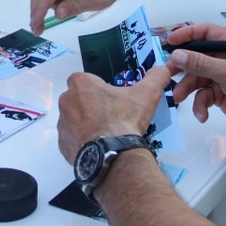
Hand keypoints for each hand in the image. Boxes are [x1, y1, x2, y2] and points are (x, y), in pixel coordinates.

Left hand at [57, 66, 171, 160]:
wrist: (113, 156)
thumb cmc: (124, 120)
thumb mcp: (146, 94)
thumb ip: (156, 77)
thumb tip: (163, 69)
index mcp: (81, 84)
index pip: (83, 79)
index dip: (96, 87)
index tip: (110, 98)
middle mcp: (66, 102)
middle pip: (76, 99)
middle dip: (89, 105)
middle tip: (109, 115)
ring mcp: (62, 124)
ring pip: (72, 119)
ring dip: (85, 123)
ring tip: (105, 133)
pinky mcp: (62, 144)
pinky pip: (72, 139)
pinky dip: (82, 141)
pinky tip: (98, 146)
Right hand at [166, 23, 225, 134]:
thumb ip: (201, 63)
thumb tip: (177, 54)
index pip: (206, 33)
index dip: (187, 34)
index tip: (169, 41)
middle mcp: (225, 59)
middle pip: (197, 57)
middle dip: (182, 66)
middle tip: (167, 73)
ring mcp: (222, 77)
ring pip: (197, 79)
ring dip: (188, 89)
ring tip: (180, 99)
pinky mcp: (220, 94)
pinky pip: (203, 96)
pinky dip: (200, 105)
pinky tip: (202, 115)